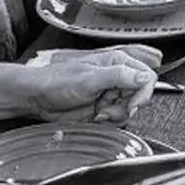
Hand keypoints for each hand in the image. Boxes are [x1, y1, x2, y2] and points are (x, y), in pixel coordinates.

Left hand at [7, 46, 160, 119]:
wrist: (38, 97)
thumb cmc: (57, 81)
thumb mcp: (90, 77)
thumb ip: (119, 76)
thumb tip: (144, 77)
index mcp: (116, 63)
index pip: (146, 77)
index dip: (143, 93)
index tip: (133, 104)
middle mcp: (116, 78)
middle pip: (140, 96)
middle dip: (127, 106)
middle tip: (109, 108)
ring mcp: (110, 94)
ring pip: (130, 110)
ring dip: (116, 115)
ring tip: (99, 112)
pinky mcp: (103, 108)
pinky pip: (117, 119)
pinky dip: (109, 121)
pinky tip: (95, 116)